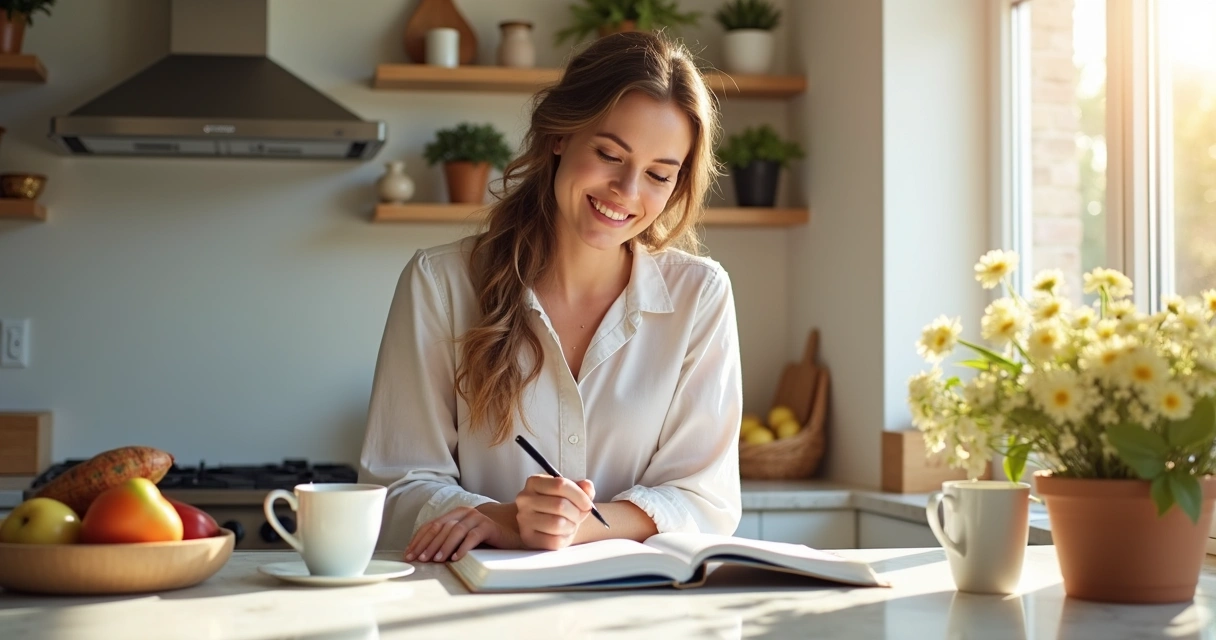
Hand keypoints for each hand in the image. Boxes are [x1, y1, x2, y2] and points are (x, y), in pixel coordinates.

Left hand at [404, 504, 520, 562]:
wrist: (510, 534)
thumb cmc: (483, 538)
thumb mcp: (461, 537)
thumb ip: (446, 540)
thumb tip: (422, 554)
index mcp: (454, 514)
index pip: (432, 525)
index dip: (419, 540)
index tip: (410, 554)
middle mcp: (465, 513)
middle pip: (442, 527)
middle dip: (428, 544)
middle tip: (421, 559)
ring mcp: (477, 518)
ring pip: (456, 531)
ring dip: (444, 546)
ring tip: (437, 559)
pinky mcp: (488, 527)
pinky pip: (473, 536)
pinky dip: (463, 547)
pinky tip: (456, 558)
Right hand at [515, 475, 595, 550]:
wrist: (545, 523)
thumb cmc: (559, 504)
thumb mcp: (570, 491)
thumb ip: (582, 487)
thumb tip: (587, 487)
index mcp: (534, 482)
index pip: (560, 484)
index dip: (580, 495)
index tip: (588, 504)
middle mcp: (524, 499)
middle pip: (560, 505)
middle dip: (577, 512)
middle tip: (581, 515)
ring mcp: (524, 519)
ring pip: (557, 524)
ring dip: (571, 526)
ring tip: (571, 524)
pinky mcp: (527, 538)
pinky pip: (554, 541)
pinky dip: (565, 539)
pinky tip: (563, 534)